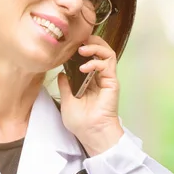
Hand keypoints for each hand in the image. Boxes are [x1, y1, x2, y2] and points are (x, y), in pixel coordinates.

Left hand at [57, 35, 123, 155]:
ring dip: (94, 46)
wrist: (91, 133)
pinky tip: (83, 67)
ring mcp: (106, 78)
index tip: (68, 44)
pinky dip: (95, 61)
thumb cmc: (80, 122)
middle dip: (90, 41)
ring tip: (81, 50)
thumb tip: (61, 73)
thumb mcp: (66, 100)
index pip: (88, 56)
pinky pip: (108, 63)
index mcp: (88, 80)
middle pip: (100, 49)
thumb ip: (65, 85)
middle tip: (78, 40)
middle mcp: (99, 76)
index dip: (80, 47)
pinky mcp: (112, 82)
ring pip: (107, 52)